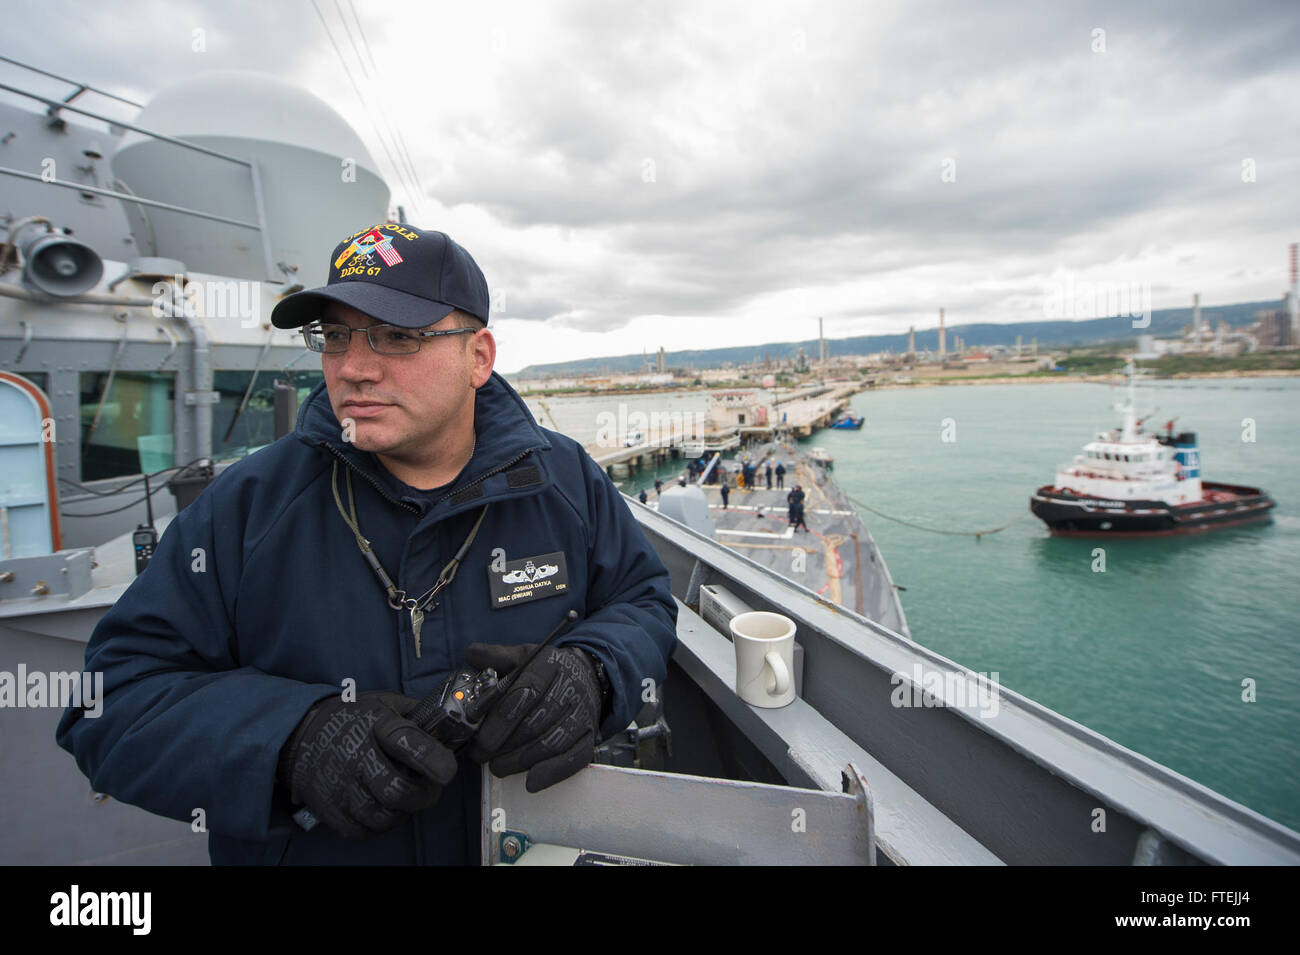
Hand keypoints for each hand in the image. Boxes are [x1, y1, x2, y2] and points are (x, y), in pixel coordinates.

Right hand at [277, 691, 457, 839]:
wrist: (301, 737)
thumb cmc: (352, 719)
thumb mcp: (385, 703)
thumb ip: (418, 714)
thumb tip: (453, 726)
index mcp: (377, 726)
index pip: (410, 745)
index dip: (435, 760)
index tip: (447, 769)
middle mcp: (357, 758)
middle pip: (399, 792)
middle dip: (424, 795)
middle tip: (429, 787)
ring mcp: (342, 788)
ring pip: (385, 817)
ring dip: (403, 811)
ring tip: (403, 794)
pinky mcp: (332, 811)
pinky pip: (367, 831)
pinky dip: (381, 823)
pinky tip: (381, 804)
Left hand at [465, 644, 603, 792]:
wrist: (588, 676)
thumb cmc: (548, 669)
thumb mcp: (524, 655)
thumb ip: (496, 656)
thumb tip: (471, 653)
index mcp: (548, 666)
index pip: (524, 694)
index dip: (499, 719)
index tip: (478, 737)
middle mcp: (569, 690)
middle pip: (534, 723)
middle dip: (503, 744)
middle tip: (481, 755)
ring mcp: (582, 715)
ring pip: (551, 744)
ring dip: (520, 761)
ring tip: (498, 767)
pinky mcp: (589, 737)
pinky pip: (573, 759)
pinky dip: (552, 772)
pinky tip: (531, 782)